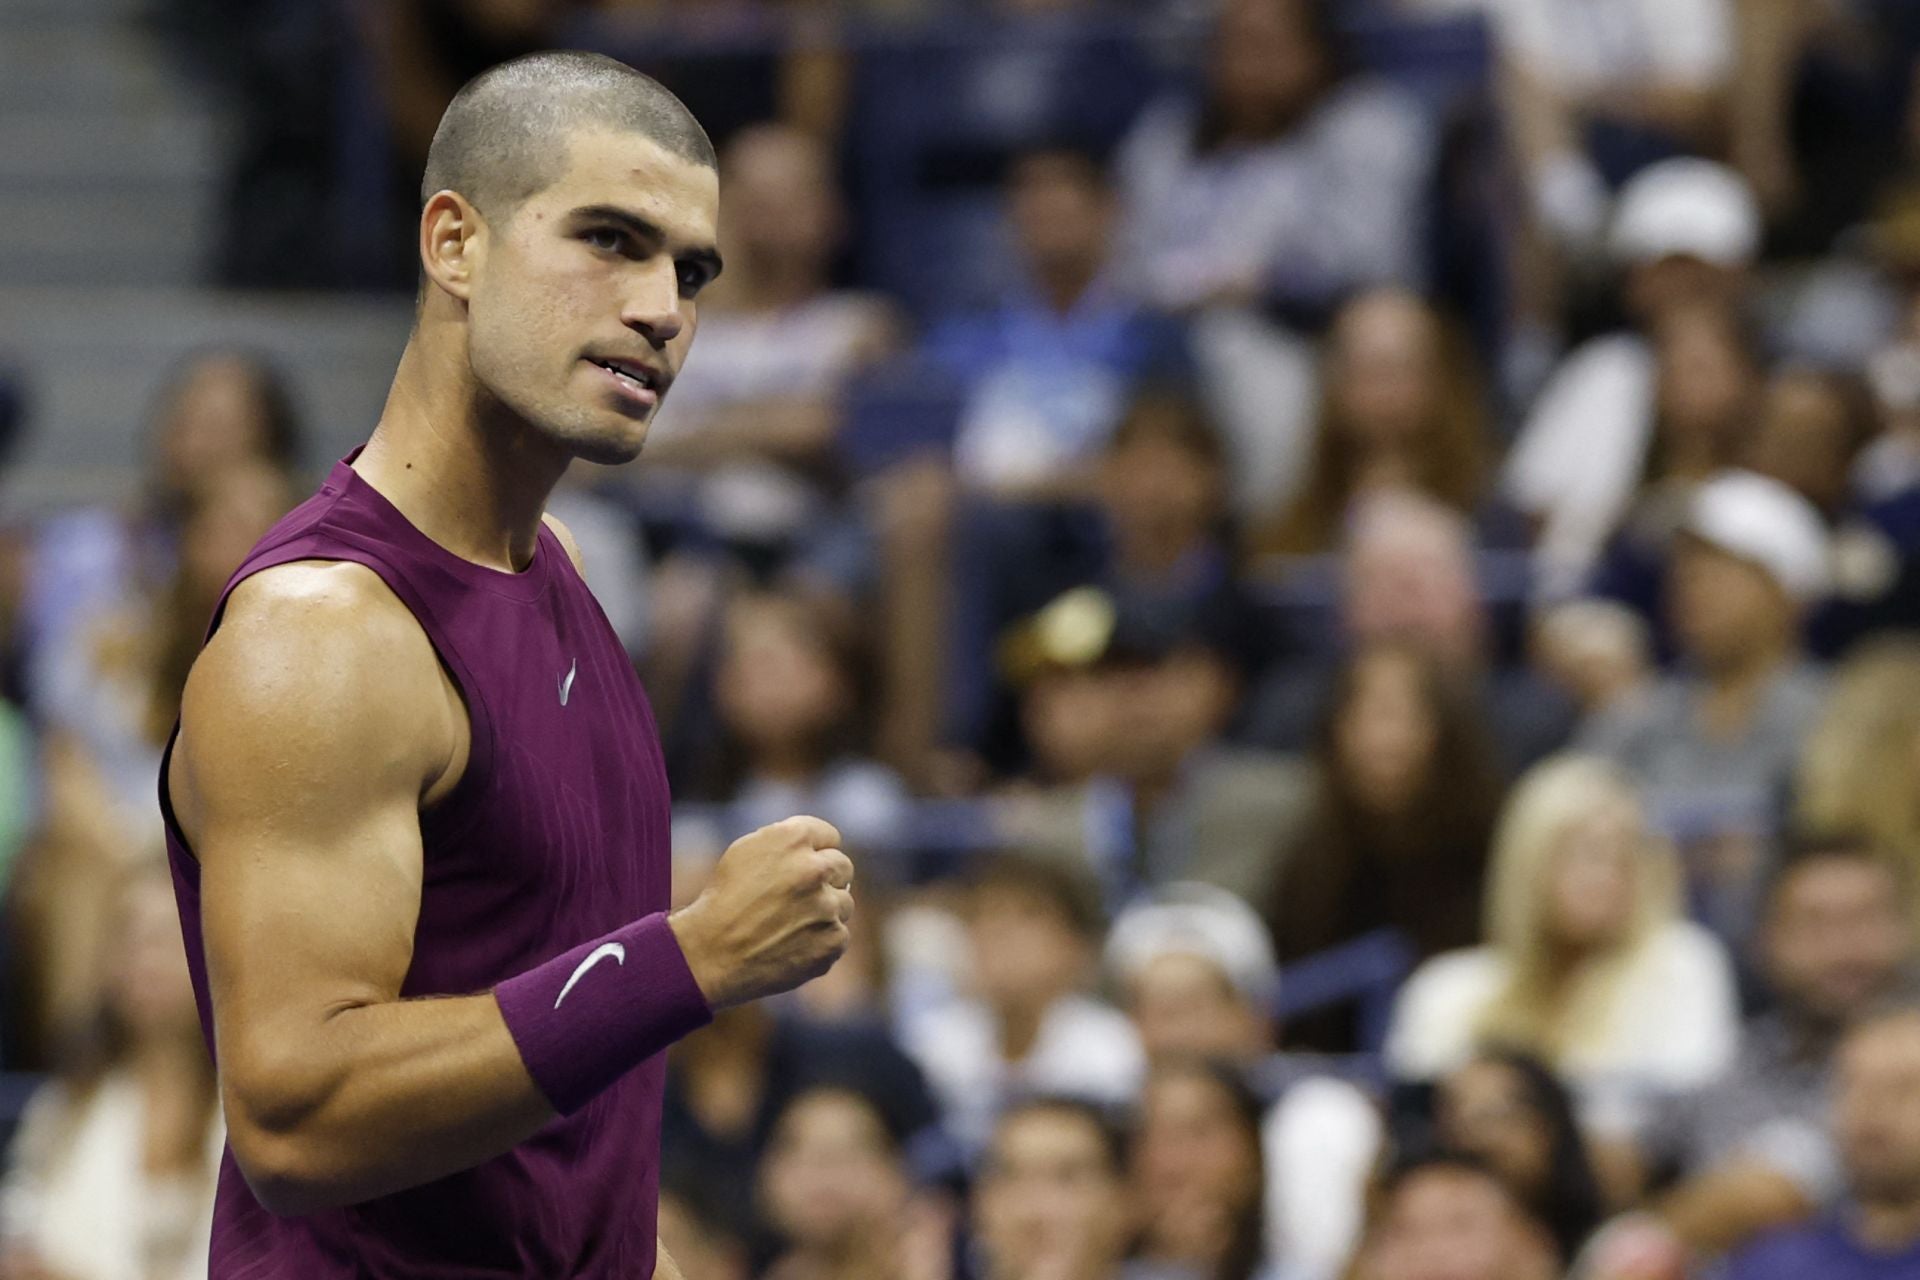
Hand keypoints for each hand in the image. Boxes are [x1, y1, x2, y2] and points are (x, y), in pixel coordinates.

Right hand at [669, 816, 852, 1009]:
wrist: (712, 953)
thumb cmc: (725, 900)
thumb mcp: (747, 852)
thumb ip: (787, 841)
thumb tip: (819, 847)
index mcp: (793, 839)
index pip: (829, 836)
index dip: (815, 852)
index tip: (804, 865)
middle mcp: (815, 869)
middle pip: (843, 867)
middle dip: (826, 879)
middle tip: (799, 896)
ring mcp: (827, 907)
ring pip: (844, 903)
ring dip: (825, 911)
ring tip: (789, 925)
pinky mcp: (833, 941)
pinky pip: (839, 935)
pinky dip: (821, 941)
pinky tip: (793, 945)